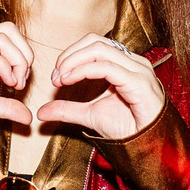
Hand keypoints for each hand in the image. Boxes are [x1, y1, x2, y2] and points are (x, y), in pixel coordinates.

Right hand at [0, 23, 33, 127]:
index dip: (22, 54)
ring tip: (14, 83)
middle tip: (21, 80)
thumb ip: (4, 107)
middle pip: (8, 29)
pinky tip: (5, 82)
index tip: (21, 82)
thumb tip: (28, 117)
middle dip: (24, 53)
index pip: (7, 34)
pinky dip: (2, 66)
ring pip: (0, 38)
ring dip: (16, 61)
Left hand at [37, 34, 167, 138]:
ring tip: (61, 78)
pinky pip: (107, 67)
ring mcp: (138, 70)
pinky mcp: (139, 82)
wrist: (149, 147)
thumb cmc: (127, 129)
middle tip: (56, 76)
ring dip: (74, 61)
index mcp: (124, 64)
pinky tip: (70, 80)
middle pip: (95, 42)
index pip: (94, 44)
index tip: (55, 76)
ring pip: (99, 50)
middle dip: (70, 55)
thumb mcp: (89, 115)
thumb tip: (41, 112)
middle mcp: (133, 62)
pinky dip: (83, 70)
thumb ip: (67, 109)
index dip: (71, 54)